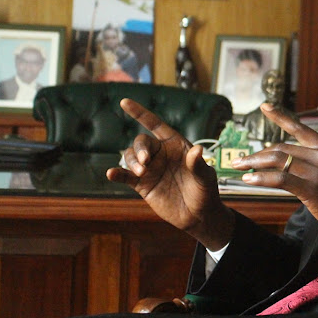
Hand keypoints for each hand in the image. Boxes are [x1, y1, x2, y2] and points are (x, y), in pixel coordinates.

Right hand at [106, 99, 233, 250]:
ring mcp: (150, 169)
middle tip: (145, 161)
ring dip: (131, 161)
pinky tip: (111, 174)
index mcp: (176, 145)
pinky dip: (117, 173)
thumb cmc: (205, 191)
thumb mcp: (205, 177)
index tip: (124, 102)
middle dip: (140, 148)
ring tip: (141, 172)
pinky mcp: (142, 185)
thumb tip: (197, 150)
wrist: (198, 215)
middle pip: (141, 142)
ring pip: (131, 157)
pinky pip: (125, 176)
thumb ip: (198, 165)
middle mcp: (160, 154)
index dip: (140, 113)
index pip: (156, 124)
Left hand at [232, 103, 317, 252]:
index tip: (265, 106)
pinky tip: (249, 179)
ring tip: (240, 168)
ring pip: (278, 160)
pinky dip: (261, 178)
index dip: (280, 116)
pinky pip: (281, 179)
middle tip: (241, 160)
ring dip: (255, 164)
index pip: (299, 127)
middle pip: (282, 147)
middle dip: (258, 154)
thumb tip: (290, 158)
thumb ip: (316, 159)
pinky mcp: (312, 189)